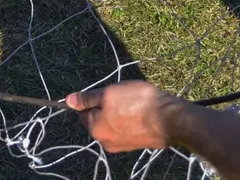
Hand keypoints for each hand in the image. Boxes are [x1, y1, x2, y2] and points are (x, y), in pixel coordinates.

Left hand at [66, 81, 180, 152]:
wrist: (171, 119)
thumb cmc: (137, 103)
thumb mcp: (107, 94)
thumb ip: (86, 98)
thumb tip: (68, 100)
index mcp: (95, 129)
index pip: (83, 111)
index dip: (94, 99)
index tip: (108, 94)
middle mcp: (105, 141)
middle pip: (98, 118)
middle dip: (107, 106)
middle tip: (122, 97)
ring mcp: (122, 145)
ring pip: (113, 122)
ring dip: (119, 112)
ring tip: (134, 104)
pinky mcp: (136, 144)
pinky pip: (126, 128)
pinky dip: (130, 119)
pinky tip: (141, 112)